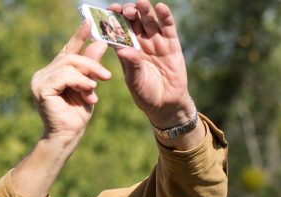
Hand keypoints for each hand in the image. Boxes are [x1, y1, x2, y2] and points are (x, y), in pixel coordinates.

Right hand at [31, 21, 110, 144]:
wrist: (68, 136)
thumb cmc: (77, 114)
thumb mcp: (89, 86)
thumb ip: (91, 66)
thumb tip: (99, 42)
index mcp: (52, 72)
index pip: (67, 51)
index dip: (78, 36)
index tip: (89, 22)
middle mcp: (42, 74)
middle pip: (70, 57)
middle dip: (91, 64)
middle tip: (107, 76)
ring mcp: (39, 80)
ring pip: (68, 65)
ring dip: (87, 76)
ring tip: (94, 89)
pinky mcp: (41, 89)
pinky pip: (64, 76)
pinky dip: (80, 82)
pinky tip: (88, 92)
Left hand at [109, 0, 195, 128]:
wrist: (166, 104)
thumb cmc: (145, 94)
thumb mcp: (135, 82)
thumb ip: (131, 66)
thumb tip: (123, 50)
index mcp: (125, 50)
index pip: (117, 31)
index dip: (113, 20)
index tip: (109, 12)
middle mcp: (139, 43)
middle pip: (133, 22)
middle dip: (128, 13)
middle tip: (126, 10)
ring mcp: (156, 42)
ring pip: (149, 22)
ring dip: (145, 11)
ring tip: (141, 3)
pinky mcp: (171, 44)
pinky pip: (168, 28)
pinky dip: (165, 17)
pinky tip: (160, 7)